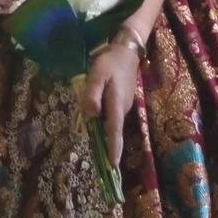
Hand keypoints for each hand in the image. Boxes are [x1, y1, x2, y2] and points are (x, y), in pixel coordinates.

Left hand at [83, 40, 140, 162]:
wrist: (126, 52)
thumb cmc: (109, 64)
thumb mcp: (97, 75)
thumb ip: (92, 94)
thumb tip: (91, 114)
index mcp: (116, 104)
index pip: (114, 130)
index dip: (114, 148)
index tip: (113, 165)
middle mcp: (122, 109)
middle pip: (113, 131)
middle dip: (108, 147)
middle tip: (101, 165)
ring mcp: (123, 107)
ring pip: (112, 124)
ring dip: (105, 135)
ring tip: (97, 148)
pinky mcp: (121, 103)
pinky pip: (112, 118)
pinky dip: (105, 124)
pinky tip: (97, 125)